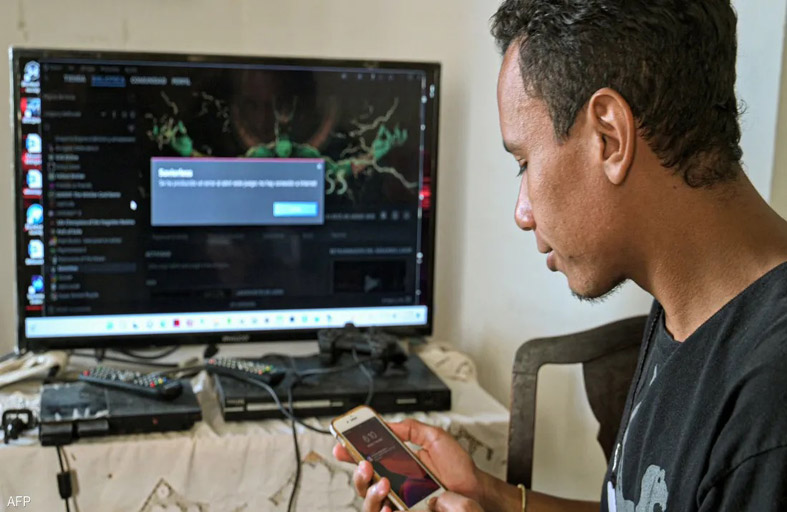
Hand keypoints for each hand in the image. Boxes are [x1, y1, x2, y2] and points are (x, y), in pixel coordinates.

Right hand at [333, 418, 484, 509]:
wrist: (474, 487)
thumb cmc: (457, 465)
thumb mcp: (434, 437)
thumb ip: (411, 428)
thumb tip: (388, 423)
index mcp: (396, 463)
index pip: (367, 458)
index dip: (350, 453)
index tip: (341, 445)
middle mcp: (394, 482)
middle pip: (362, 482)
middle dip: (357, 474)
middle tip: (364, 465)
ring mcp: (399, 500)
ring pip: (370, 502)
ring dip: (370, 492)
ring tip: (383, 483)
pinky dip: (384, 511)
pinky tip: (389, 506)